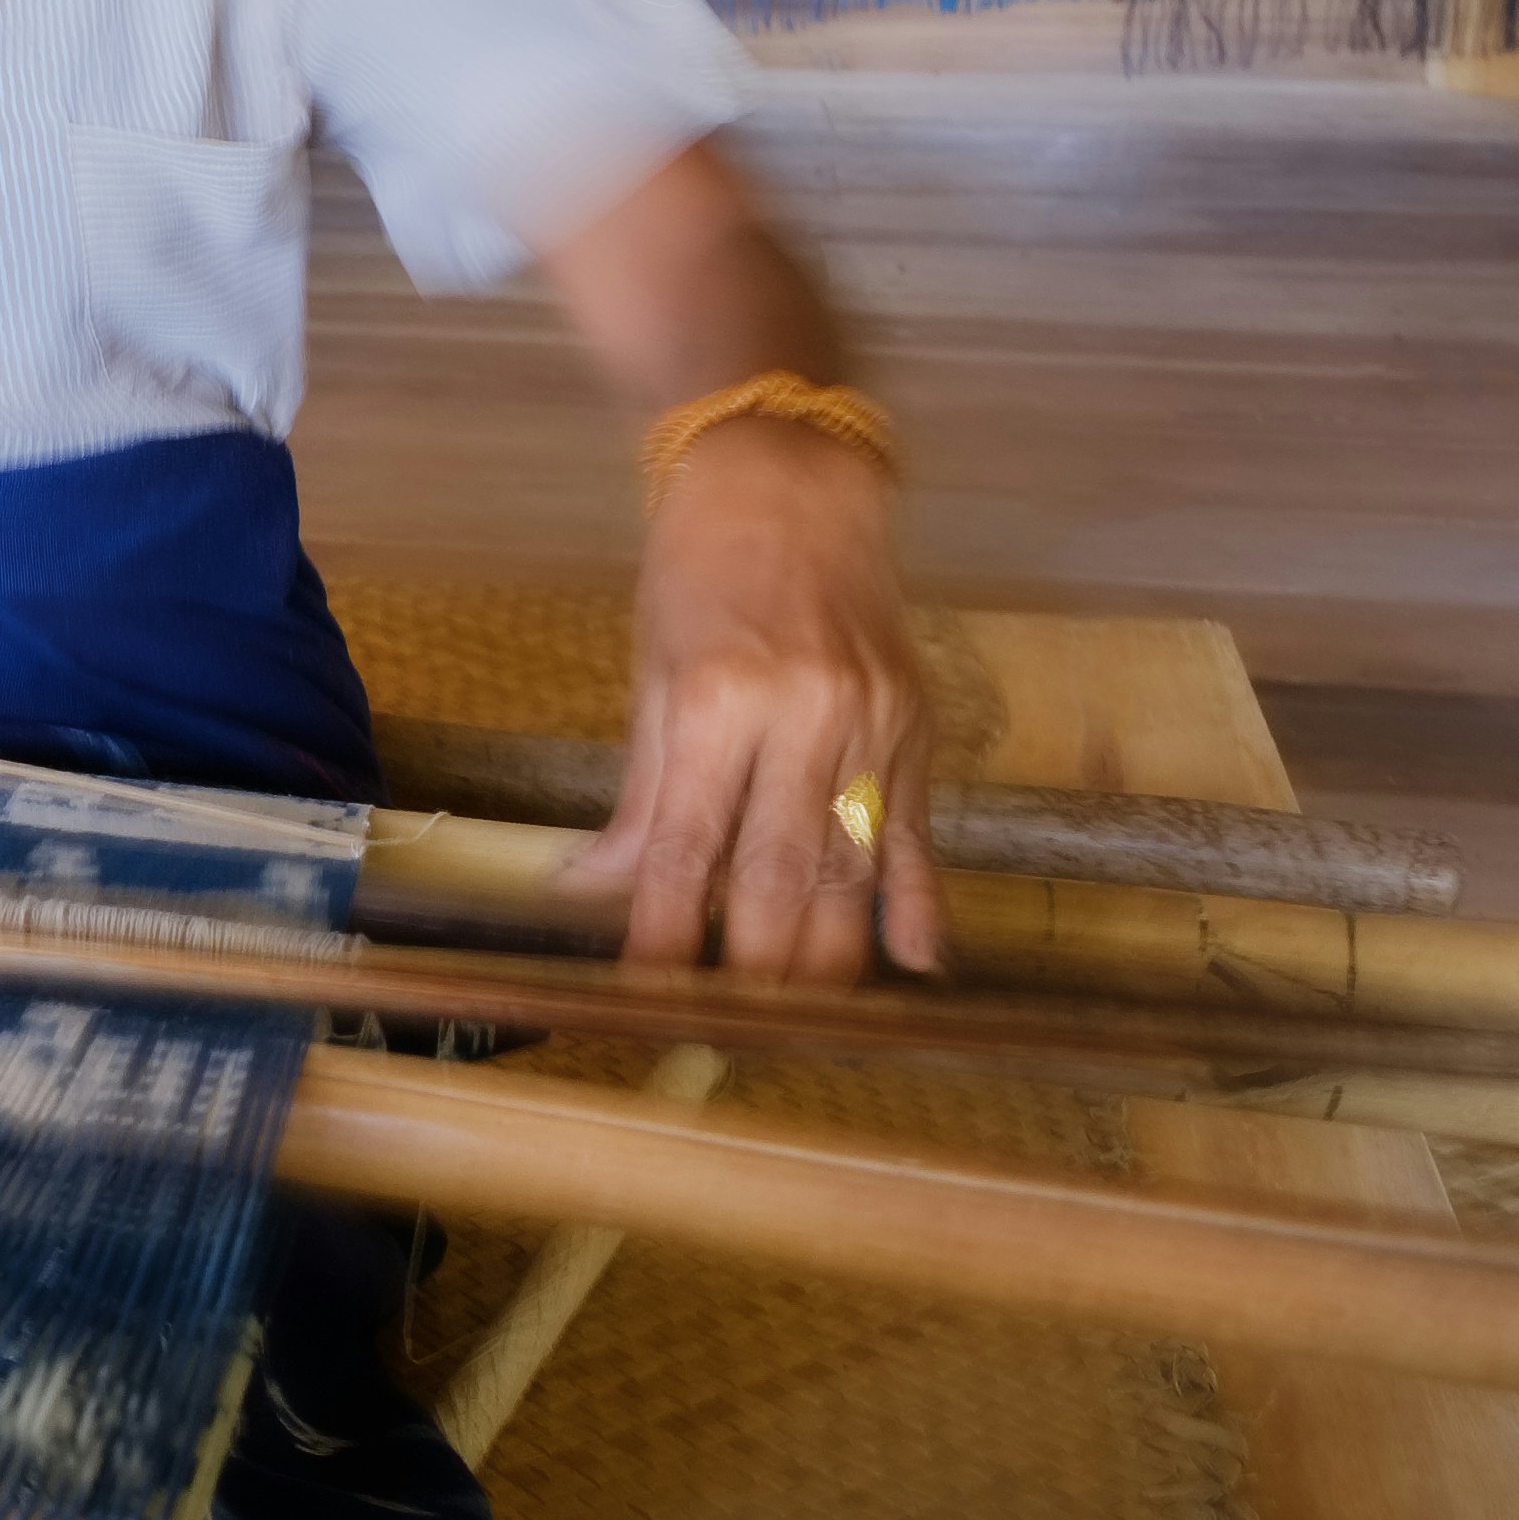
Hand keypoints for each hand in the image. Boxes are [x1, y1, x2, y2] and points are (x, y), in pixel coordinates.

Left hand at [563, 420, 939, 981]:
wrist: (789, 482)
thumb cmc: (698, 571)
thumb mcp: (650, 674)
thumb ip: (641, 789)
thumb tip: (597, 885)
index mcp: (719, 700)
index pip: (689, 848)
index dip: (670, 934)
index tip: (649, 997)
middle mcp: (806, 716)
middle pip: (779, 874)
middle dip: (752, 967)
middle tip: (725, 1037)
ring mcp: (875, 724)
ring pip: (852, 867)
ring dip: (826, 956)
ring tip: (797, 1024)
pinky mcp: (922, 726)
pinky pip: (920, 833)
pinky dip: (920, 905)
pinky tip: (916, 968)